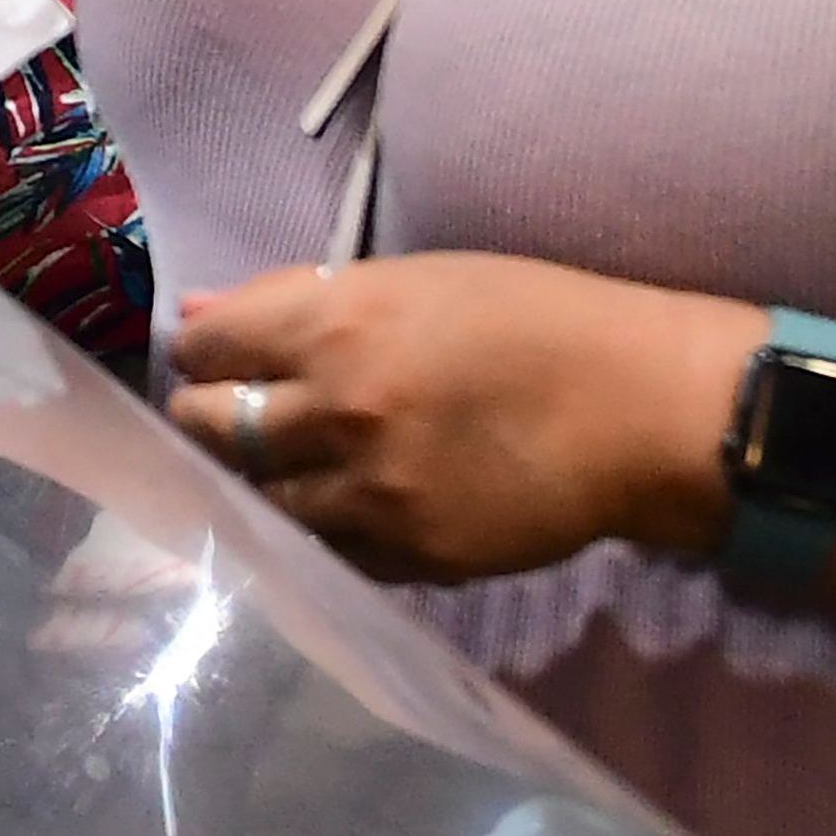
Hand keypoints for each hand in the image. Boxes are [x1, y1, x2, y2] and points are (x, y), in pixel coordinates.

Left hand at [164, 255, 757, 583]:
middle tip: (222, 413)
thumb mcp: (423, 279)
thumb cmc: (539, 318)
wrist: (637, 409)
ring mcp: (365, 491)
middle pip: (209, 426)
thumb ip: (303, 298)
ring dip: (255, 480)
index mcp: (340, 320)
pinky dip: (316, 527)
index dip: (199, 351)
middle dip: (202, 416)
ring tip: (277, 465)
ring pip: (255, 500)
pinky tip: (337, 504)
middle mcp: (335, 407)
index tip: (209, 357)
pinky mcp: (402, 556)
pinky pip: (322, 549)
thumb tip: (203, 315)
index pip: (209, 345)